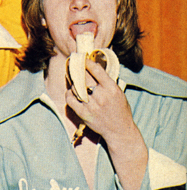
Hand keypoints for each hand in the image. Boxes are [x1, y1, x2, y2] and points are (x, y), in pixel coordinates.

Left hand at [67, 58, 147, 189]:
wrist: (120, 130)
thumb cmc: (120, 110)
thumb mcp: (119, 93)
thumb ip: (108, 83)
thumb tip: (96, 68)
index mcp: (112, 89)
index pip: (97, 71)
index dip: (88, 63)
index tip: (83, 58)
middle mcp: (101, 96)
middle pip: (84, 78)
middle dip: (77, 71)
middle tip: (73, 67)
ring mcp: (92, 105)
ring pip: (75, 89)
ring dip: (73, 84)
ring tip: (73, 82)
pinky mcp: (84, 114)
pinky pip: (70, 101)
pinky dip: (68, 95)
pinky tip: (70, 93)